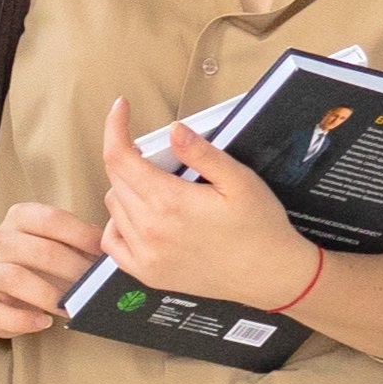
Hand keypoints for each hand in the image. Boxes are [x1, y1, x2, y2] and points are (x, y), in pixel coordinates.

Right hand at [0, 195, 110, 345]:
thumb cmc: (30, 263)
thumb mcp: (50, 243)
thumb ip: (75, 242)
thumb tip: (112, 252)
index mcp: (20, 218)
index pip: (51, 219)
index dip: (81, 235)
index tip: (103, 252)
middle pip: (40, 250)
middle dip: (73, 269)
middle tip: (95, 286)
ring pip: (16, 278)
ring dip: (50, 295)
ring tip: (71, 307)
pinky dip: (24, 320)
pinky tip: (43, 322)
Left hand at [95, 98, 319, 305]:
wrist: (269, 275)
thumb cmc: (260, 227)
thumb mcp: (239, 181)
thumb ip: (202, 154)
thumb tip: (173, 131)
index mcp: (169, 202)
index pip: (120, 157)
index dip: (115, 128)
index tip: (121, 109)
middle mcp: (150, 229)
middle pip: (115, 179)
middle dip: (128, 156)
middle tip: (156, 153)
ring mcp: (146, 255)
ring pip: (114, 206)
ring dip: (126, 187)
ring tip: (157, 185)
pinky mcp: (148, 273)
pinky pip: (113, 242)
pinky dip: (117, 223)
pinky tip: (138, 216)